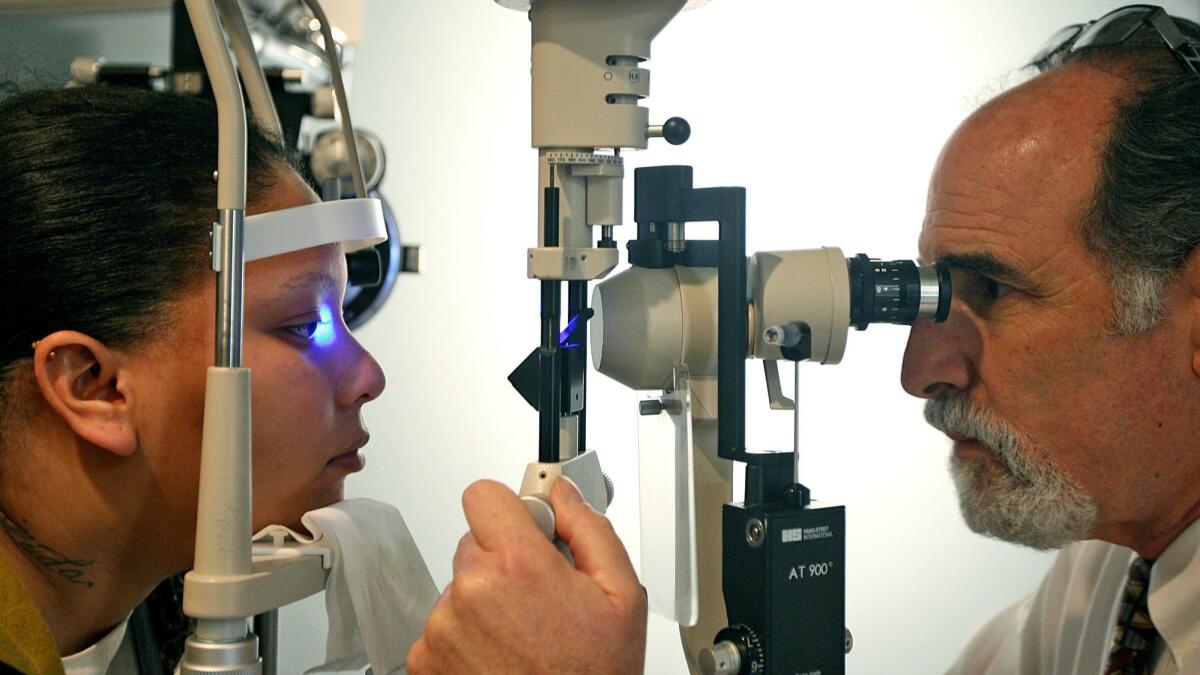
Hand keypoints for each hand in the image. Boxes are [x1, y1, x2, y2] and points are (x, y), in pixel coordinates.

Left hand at [407, 477, 646, 674]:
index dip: (509, 507)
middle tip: (539, 598)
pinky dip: (466, 639)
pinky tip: (501, 659)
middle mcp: (470, 592)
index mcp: (517, 566)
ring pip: (461, 588)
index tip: (526, 526)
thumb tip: (564, 495)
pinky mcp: (425, 660)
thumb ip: (590, 531)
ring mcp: (442, 628)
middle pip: (475, 545)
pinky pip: (443, 627)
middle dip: (504, 562)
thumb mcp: (622, 597)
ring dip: (486, 604)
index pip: (484, 495)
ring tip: (523, 639)